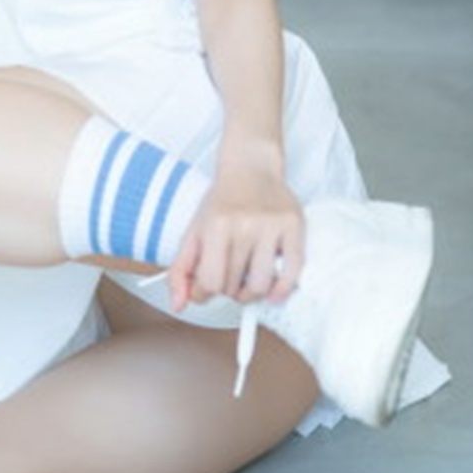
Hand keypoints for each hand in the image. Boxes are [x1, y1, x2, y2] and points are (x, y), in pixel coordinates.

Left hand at [167, 166, 304, 313]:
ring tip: (246, 281)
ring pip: (260, 286)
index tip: (206, 287)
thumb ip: (180, 270)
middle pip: (233, 287)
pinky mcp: (293, 227)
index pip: (210, 283)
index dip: (204, 292)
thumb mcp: (193, 232)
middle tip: (228, 276)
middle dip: (227, 289)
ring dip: (251, 294)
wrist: (250, 167)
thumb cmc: (222, 202)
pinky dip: (281, 291)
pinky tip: (273, 291)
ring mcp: (271, 227)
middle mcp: (245, 225)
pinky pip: (291, 273)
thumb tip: (179, 305)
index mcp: (216, 226)